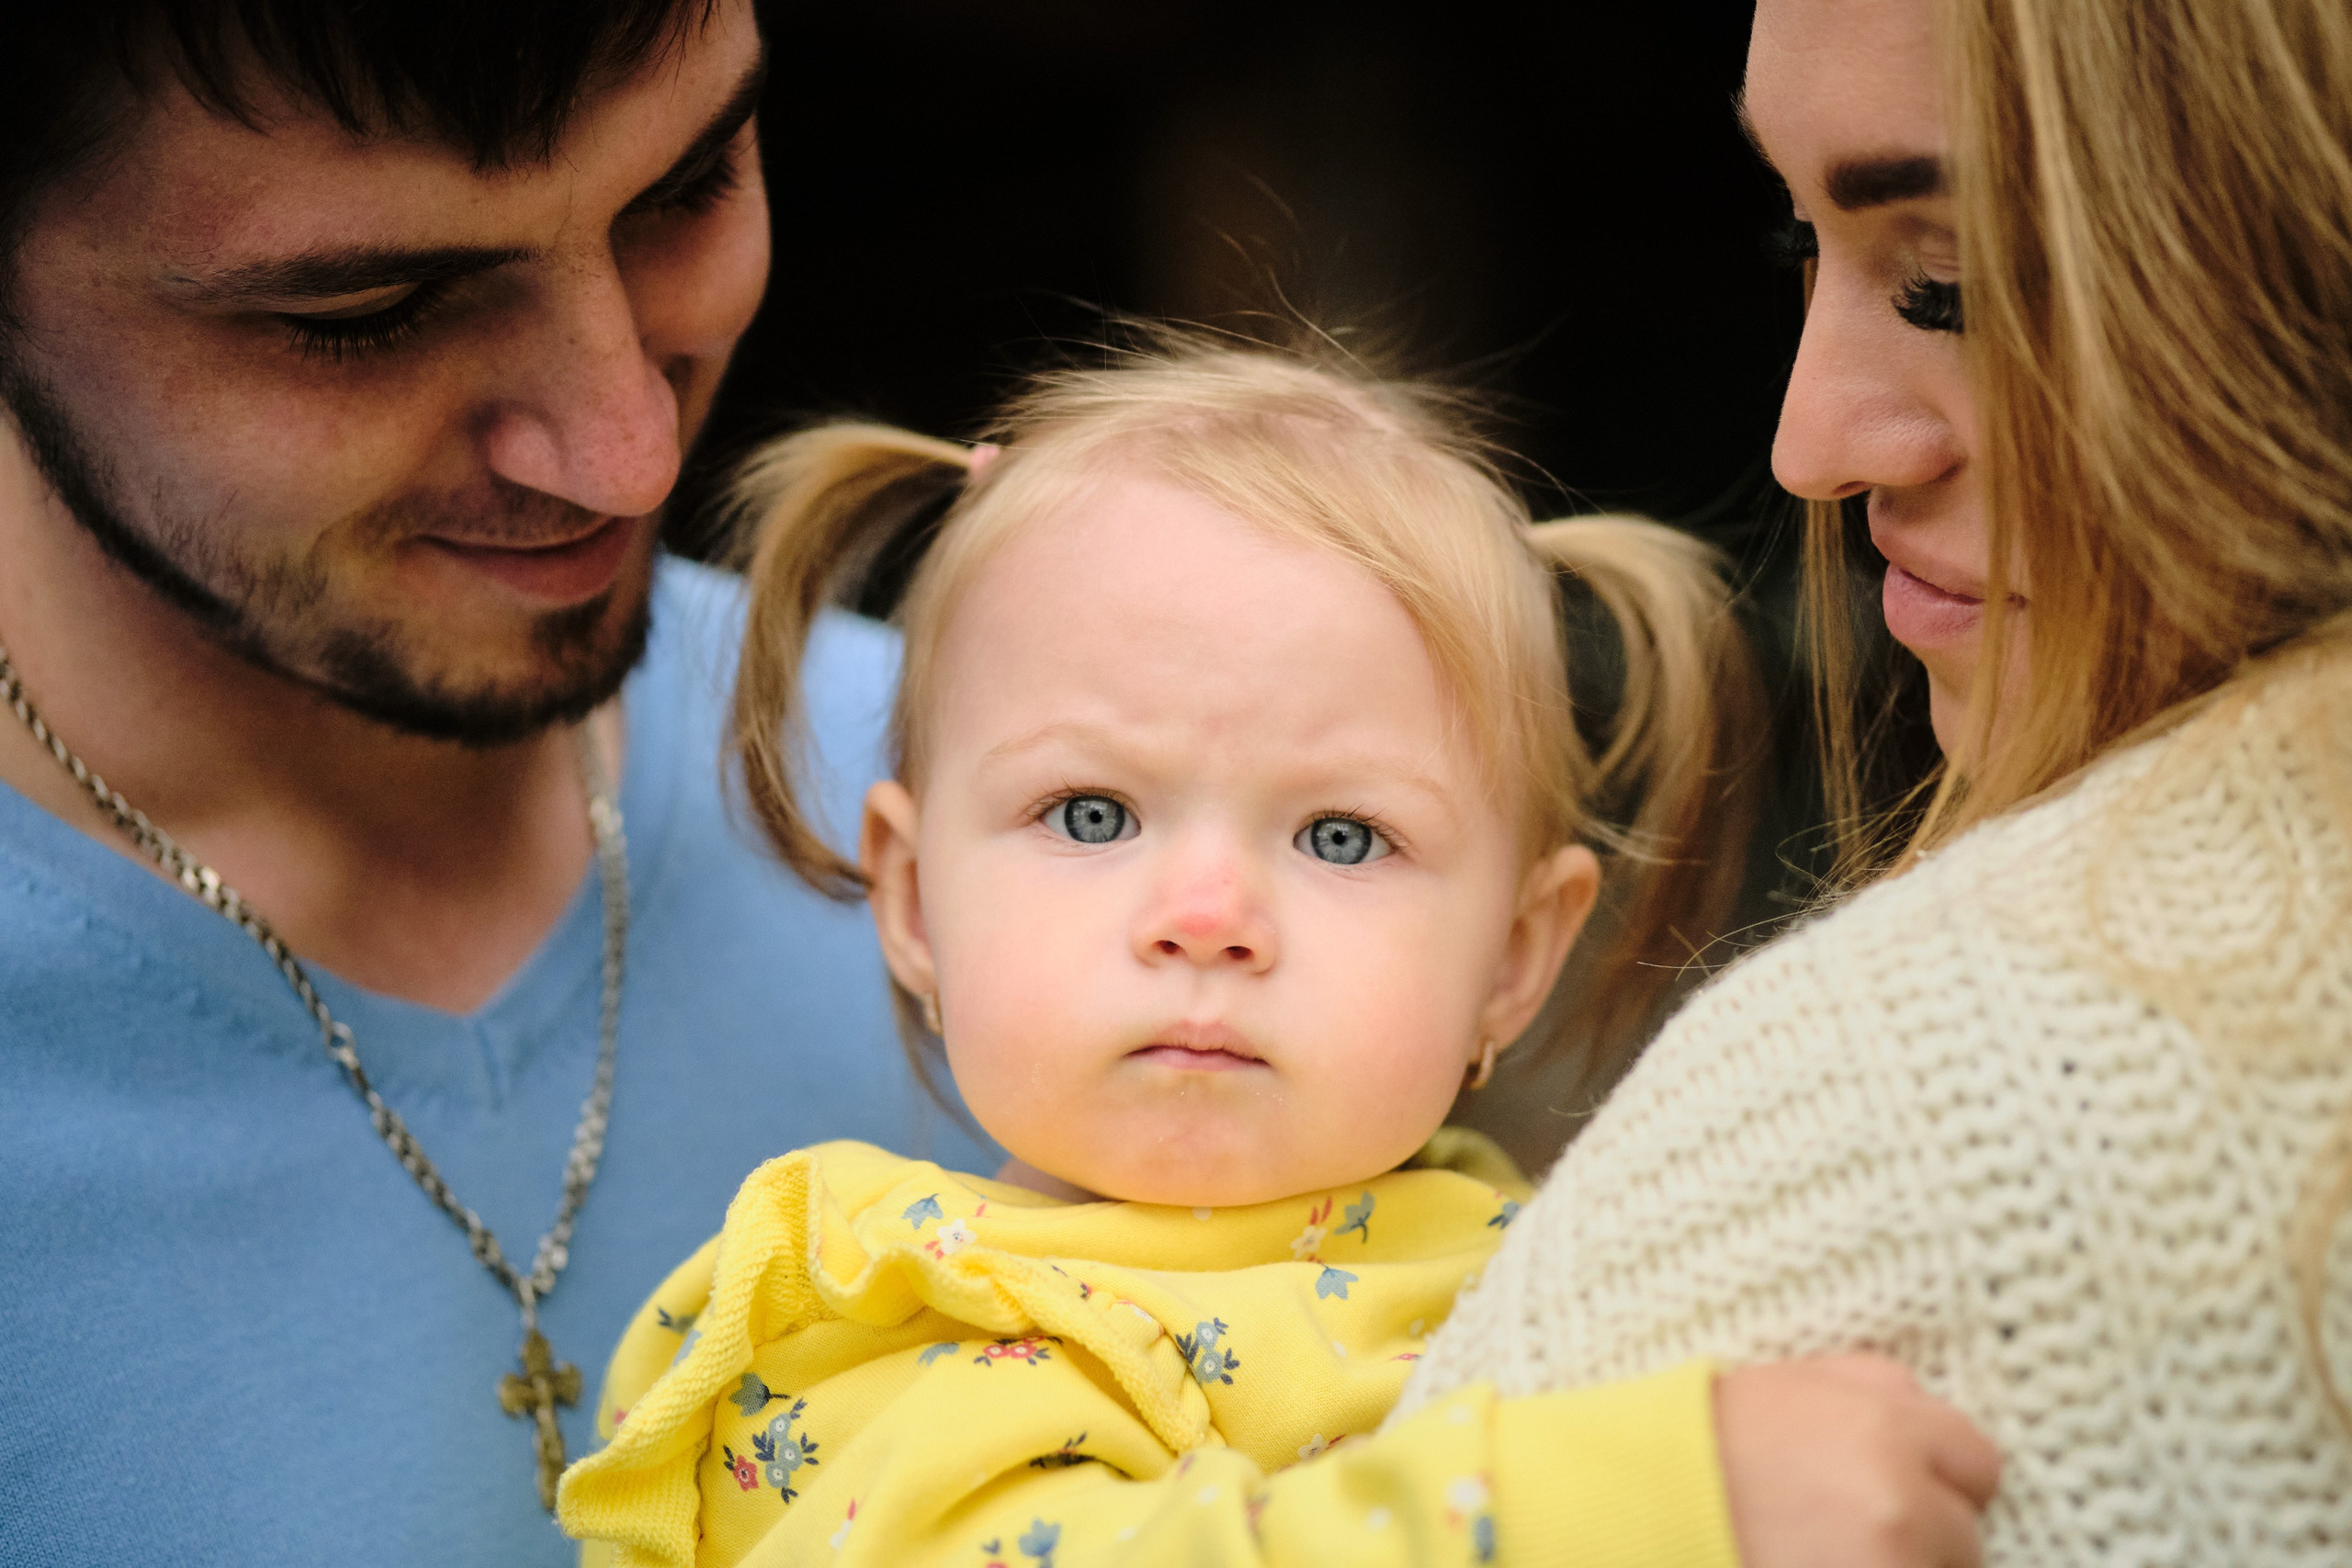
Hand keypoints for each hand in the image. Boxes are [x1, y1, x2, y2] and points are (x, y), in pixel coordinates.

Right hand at [1714, 1353, 2000, 1567]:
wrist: (1644, 1506)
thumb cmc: (1713, 1440)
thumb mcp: (1795, 1382)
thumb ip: (1875, 1387)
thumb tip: (1929, 1407)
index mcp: (1889, 1428)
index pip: (1978, 1463)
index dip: (1937, 1477)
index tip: (1901, 1487)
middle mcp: (1903, 1502)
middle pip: (1964, 1533)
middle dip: (1923, 1533)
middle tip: (1852, 1525)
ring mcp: (1889, 1567)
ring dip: (1899, 1566)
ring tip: (1829, 1550)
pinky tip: (1822, 1565)